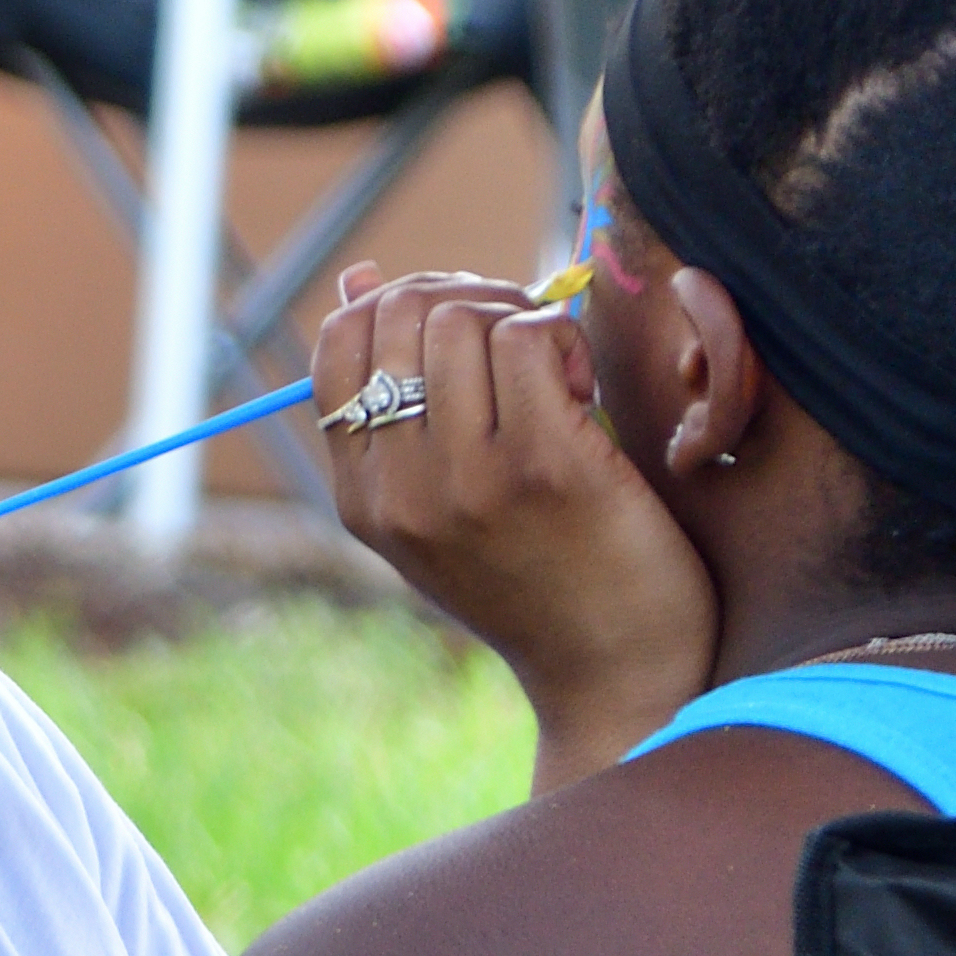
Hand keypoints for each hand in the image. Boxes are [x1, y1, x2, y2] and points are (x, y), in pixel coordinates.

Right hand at [314, 264, 721, 794]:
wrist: (616, 677)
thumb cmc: (543, 579)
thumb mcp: (443, 505)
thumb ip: (399, 408)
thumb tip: (357, 278)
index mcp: (363, 500)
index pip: (339, 344)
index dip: (398, 303)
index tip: (458, 330)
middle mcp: (400, 491)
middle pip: (401, 314)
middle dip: (466, 298)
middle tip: (519, 339)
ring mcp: (467, 480)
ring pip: (463, 318)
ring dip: (519, 318)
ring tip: (555, 374)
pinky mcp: (544, 467)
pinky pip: (530, 338)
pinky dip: (560, 341)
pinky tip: (583, 392)